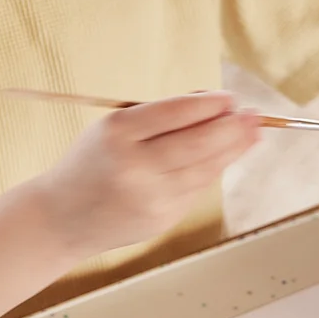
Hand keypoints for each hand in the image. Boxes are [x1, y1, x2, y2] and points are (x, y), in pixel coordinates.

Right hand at [40, 92, 259, 259]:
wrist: (62, 218)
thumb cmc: (92, 164)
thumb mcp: (111, 128)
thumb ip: (157, 117)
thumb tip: (212, 104)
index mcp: (117, 134)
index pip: (174, 114)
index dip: (208, 105)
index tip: (230, 97)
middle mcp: (135, 166)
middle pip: (196, 144)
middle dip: (231, 128)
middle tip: (256, 115)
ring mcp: (150, 197)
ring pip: (203, 170)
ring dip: (233, 150)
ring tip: (253, 134)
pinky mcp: (162, 219)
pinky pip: (195, 190)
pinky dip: (213, 171)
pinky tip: (226, 157)